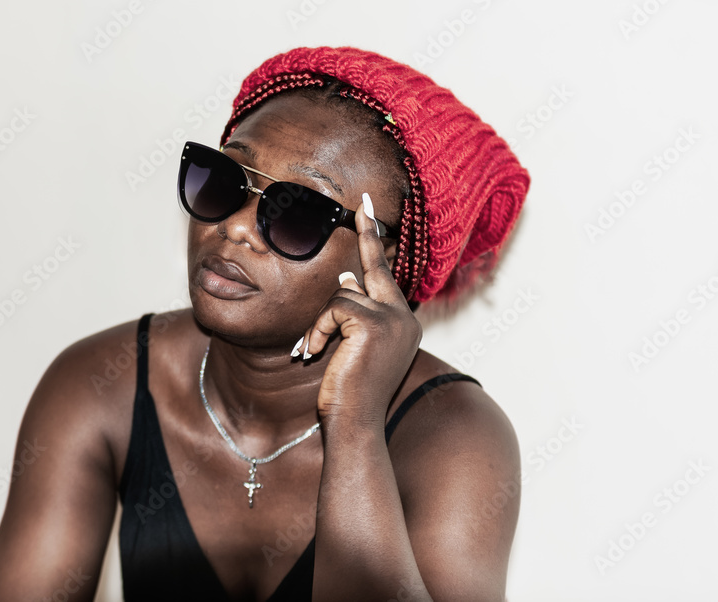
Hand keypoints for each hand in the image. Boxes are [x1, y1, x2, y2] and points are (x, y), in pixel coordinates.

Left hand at [296, 193, 421, 427]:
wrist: (354, 423)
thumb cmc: (348, 391)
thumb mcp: (351, 346)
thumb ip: (354, 313)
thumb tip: (348, 279)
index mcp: (402, 323)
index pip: (385, 277)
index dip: (376, 244)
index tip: (369, 213)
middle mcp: (404, 318)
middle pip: (376, 268)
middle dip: (369, 233)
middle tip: (362, 203)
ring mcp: (393, 319)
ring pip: (341, 296)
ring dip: (320, 325)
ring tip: (315, 353)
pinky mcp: (374, 322)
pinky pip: (332, 309)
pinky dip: (317, 331)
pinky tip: (314, 355)